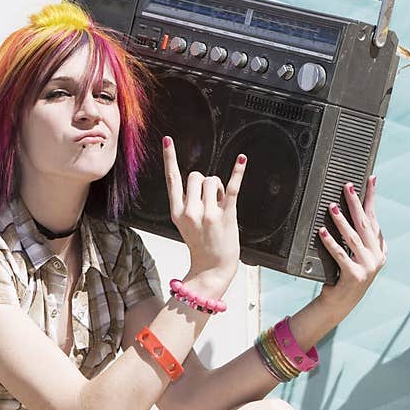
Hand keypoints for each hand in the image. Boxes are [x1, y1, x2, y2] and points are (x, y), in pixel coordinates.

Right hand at [162, 136, 245, 292]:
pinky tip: (242, 160)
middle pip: (197, 176)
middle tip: (212, 201)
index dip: (169, 158)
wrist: (211, 269)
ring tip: (221, 206)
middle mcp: (190, 211)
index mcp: (177, 212)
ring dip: (220, 189)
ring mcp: (208, 214)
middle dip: (206, 183)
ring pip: (213, 180)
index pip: (172, 179)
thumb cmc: (201, 244)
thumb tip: (200, 179)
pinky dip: (238, 172)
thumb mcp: (183, 224)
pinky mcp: (226, 216)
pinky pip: (232, 188)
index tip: (167, 140)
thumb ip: (186, 202)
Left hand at [317, 176, 386, 312]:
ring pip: (353, 238)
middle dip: (356, 203)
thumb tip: (350, 210)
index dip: (372, 198)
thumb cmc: (345, 275)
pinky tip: (322, 232)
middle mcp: (376, 256)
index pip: (374, 218)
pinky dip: (330, 243)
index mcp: (378, 249)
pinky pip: (340, 255)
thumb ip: (358, 237)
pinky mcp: (354, 276)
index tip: (370, 179)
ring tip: (332, 207)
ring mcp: (367, 267)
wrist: (341, 303)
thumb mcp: (356, 255)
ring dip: (342, 221)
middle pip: (365, 224)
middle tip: (348, 187)